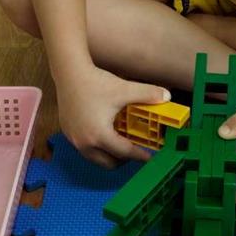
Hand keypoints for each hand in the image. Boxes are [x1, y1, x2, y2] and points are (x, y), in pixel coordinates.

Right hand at [56, 64, 170, 166]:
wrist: (69, 73)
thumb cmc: (96, 82)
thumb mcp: (125, 89)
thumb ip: (148, 94)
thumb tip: (167, 96)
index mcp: (100, 135)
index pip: (124, 153)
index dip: (139, 156)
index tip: (149, 157)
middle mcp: (84, 142)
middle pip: (108, 163)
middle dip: (123, 160)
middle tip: (135, 151)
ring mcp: (74, 139)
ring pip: (95, 158)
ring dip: (109, 155)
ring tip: (120, 144)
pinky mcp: (67, 133)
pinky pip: (85, 149)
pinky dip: (97, 148)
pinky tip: (104, 134)